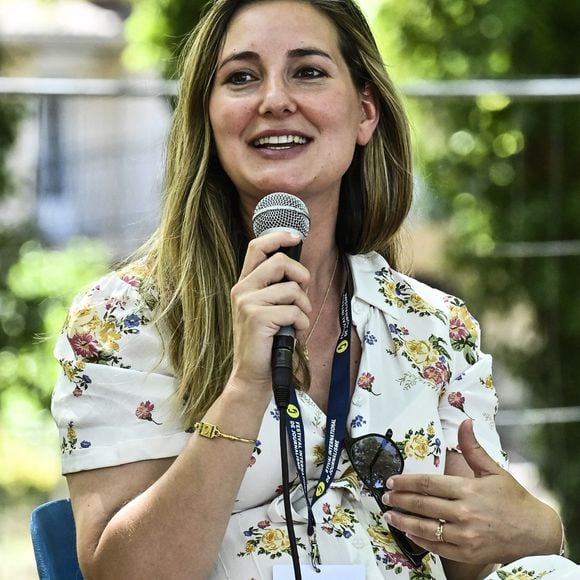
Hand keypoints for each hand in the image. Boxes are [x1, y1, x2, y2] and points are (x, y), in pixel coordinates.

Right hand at [228, 231, 310, 394]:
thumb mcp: (268, 309)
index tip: (296, 238)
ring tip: (297, 320)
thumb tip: (299, 272)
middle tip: (303, 291)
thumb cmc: (266, 342)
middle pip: (280, 262)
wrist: (252, 374)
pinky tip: (294, 332)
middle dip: (301, 275)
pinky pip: (293, 310)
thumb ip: (276, 288)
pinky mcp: (256, 318)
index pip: (257, 247)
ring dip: (303, 306)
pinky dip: (301, 322)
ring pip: (292, 289)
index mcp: (244, 284)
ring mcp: (247, 303)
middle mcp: (242, 290)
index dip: (278, 237)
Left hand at [382, 419, 562, 564]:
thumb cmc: (513, 499)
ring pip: (426, 527)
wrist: (535, 532)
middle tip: (384, 496)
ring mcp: (465, 536)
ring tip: (389, 514)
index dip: (406, 482)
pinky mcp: (467, 553)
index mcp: (468, 490)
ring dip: (404, 521)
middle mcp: (465, 513)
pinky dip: (420, 540)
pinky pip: (437, 547)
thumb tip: (465, 422)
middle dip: (399, 500)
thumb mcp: (493, 470)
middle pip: (423, 505)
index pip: (428, 484)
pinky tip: (408, 532)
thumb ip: (473, 448)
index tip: (391, 481)